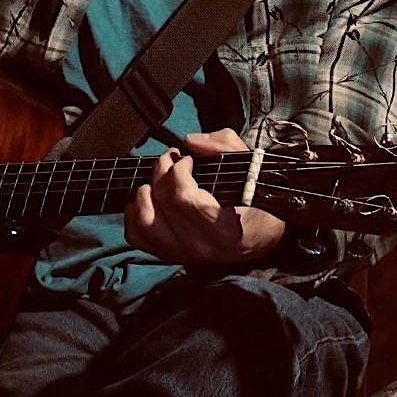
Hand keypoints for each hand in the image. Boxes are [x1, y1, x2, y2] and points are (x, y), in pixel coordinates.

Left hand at [124, 128, 284, 266]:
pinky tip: (148, 198)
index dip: (180, 171)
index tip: (188, 159)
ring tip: (157, 179)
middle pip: (164, 204)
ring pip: (144, 223)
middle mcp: (202, 247)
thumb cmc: (259, 201)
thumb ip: (223, 147)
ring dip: (145, 193)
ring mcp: (183, 254)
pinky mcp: (170, 254)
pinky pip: (137, 236)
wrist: (261, 233)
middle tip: (171, 159)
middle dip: (162, 171)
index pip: (185, 200)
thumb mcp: (252, 167)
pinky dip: (135, 214)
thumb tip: (191, 142)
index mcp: (226, 230)